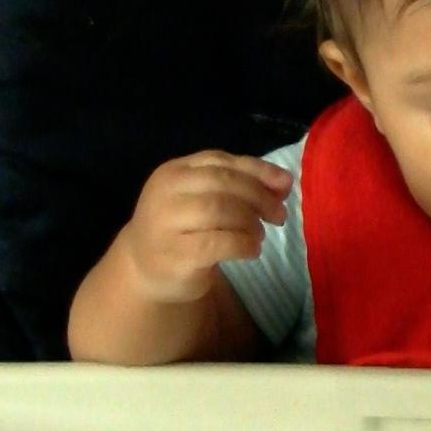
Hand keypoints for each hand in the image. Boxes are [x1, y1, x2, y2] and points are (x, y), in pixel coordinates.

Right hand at [115, 151, 290, 303]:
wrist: (145, 269)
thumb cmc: (183, 229)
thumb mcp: (206, 198)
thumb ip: (241, 185)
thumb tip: (284, 181)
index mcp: (175, 171)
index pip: (221, 161)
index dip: (258, 170)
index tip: (285, 184)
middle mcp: (166, 192)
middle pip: (223, 183)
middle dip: (259, 197)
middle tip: (278, 215)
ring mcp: (166, 222)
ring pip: (220, 210)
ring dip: (250, 222)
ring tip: (260, 234)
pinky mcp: (176, 253)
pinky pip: (219, 243)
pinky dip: (244, 244)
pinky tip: (251, 250)